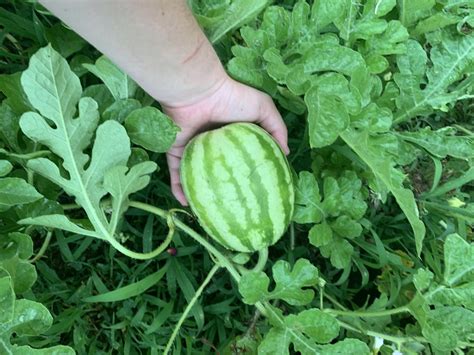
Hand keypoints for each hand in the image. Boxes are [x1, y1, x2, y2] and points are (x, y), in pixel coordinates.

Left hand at [163, 75, 288, 205]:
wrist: (199, 92)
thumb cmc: (233, 98)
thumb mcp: (263, 108)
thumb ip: (276, 129)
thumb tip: (285, 153)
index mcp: (232, 136)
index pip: (240, 159)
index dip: (247, 174)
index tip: (256, 192)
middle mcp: (212, 145)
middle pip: (218, 171)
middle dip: (223, 188)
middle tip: (232, 207)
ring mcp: (193, 149)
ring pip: (196, 176)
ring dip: (200, 192)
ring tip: (208, 212)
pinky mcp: (176, 150)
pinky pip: (176, 173)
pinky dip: (179, 188)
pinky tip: (187, 203)